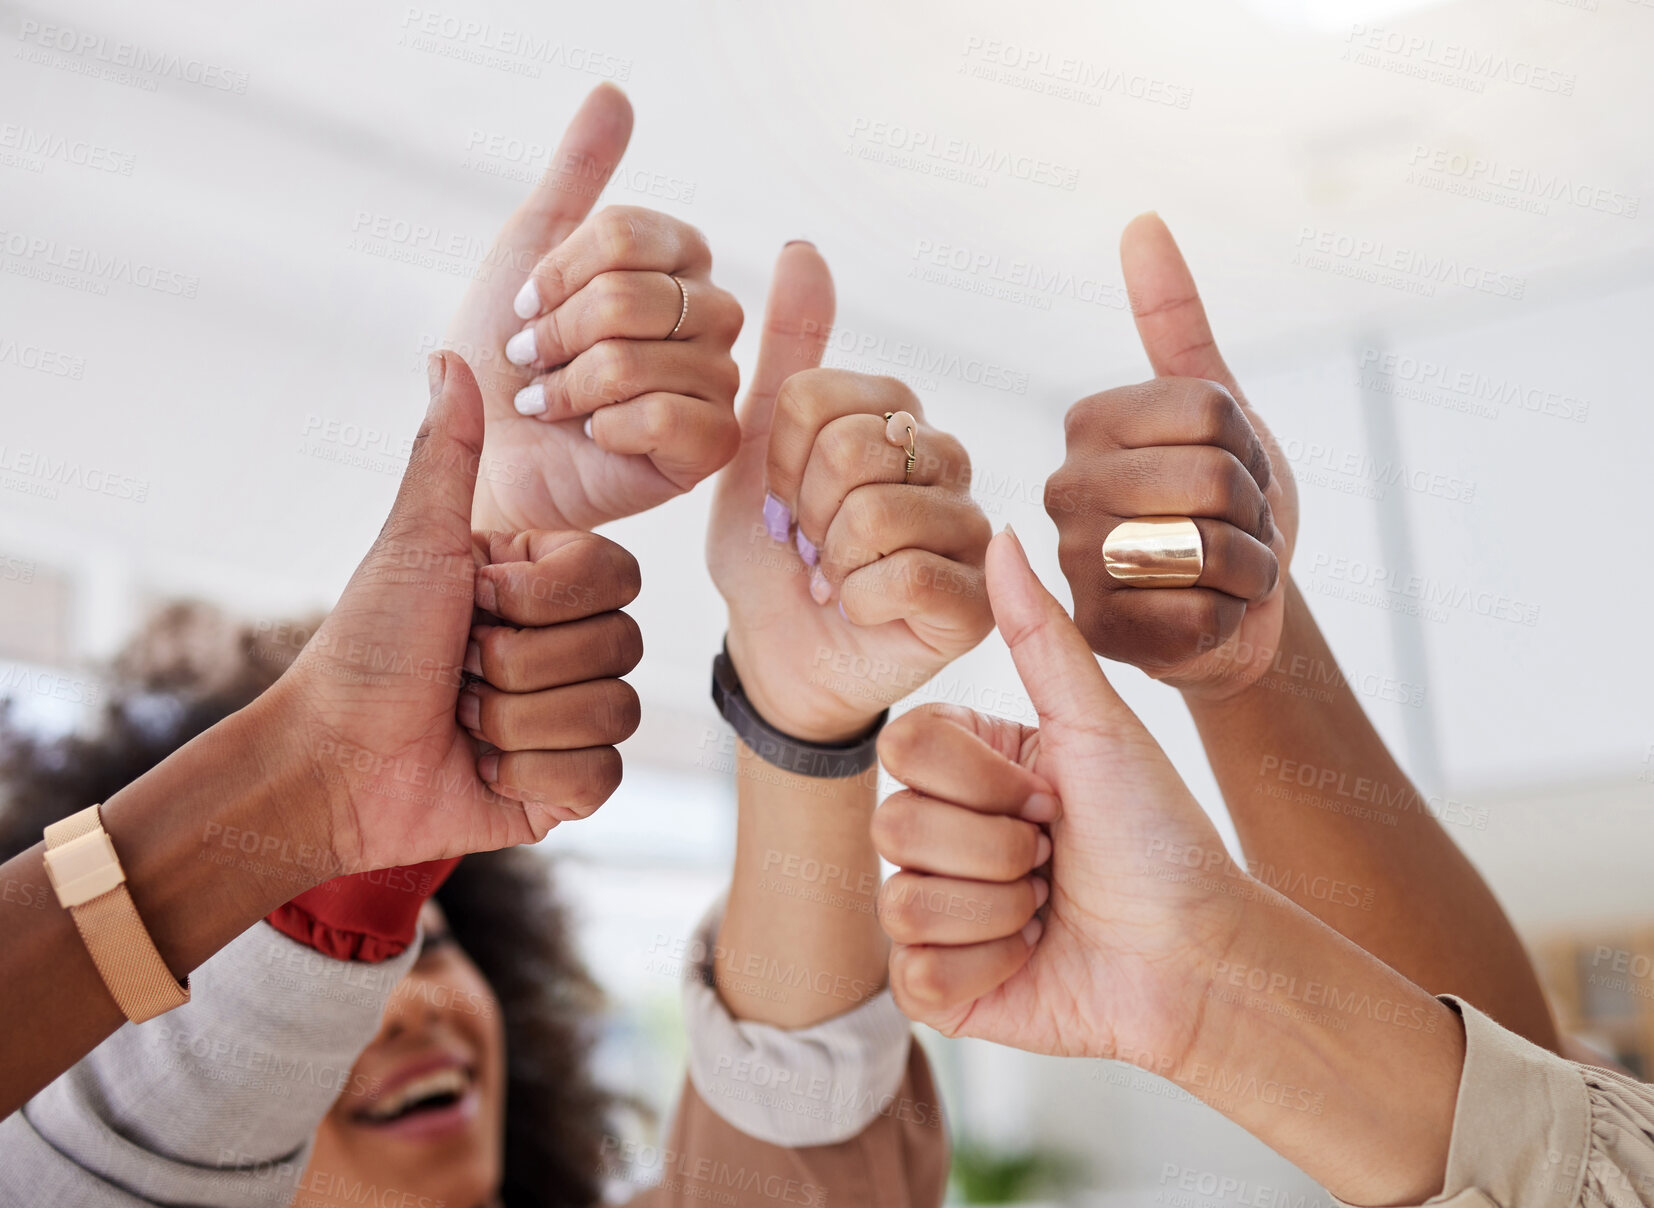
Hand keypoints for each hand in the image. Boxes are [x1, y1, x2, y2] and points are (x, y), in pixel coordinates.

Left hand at [268, 352, 641, 873]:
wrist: (333, 762)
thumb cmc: (367, 646)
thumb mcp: (413, 542)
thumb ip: (448, 453)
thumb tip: (450, 354)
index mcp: (545, 584)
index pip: (617, 576)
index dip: (542, 597)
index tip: (473, 601)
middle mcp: (570, 644)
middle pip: (621, 644)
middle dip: (518, 665)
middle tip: (456, 669)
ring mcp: (575, 717)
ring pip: (614, 711)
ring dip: (516, 722)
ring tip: (462, 722)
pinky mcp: (570, 786)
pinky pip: (601, 774)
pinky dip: (532, 775)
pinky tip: (484, 769)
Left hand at [448, 83, 743, 533]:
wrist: (488, 459)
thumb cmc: (507, 364)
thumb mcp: (530, 254)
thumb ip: (576, 176)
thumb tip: (614, 93)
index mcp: (678, 266)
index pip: (636, 234)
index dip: (565, 269)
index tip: (526, 304)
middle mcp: (709, 320)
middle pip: (643, 296)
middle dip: (564, 334)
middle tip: (532, 363)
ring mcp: (716, 385)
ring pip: (651, 359)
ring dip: (576, 384)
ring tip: (552, 402)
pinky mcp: (710, 449)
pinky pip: (674, 416)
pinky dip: (612, 424)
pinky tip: (594, 435)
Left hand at [706, 243, 992, 741]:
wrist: (776, 653)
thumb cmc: (771, 555)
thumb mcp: (755, 449)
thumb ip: (786, 353)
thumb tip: (803, 247)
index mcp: (895, 415)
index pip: (817, 398)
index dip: (778, 459)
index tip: (781, 497)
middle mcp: (945, 462)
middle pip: (851, 449)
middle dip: (804, 511)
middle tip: (807, 543)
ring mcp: (970, 531)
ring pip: (880, 513)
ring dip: (831, 559)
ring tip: (832, 575)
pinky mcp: (978, 602)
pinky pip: (907, 577)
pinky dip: (857, 600)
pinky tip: (858, 608)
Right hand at [871, 528, 1244, 1064]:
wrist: (1197, 955)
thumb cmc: (1159, 836)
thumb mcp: (1100, 728)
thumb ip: (1039, 634)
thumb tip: (998, 533)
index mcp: (966, 766)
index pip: (906, 748)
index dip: (984, 778)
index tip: (1051, 793)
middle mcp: (938, 832)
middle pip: (895, 825)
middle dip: (999, 848)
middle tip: (1054, 856)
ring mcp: (933, 910)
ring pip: (903, 901)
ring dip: (999, 910)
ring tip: (1047, 908)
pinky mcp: (938, 988)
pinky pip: (916, 975)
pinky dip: (985, 969)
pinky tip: (1028, 958)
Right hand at [1044, 214, 1297, 698]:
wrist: (1239, 605)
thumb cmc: (1228, 505)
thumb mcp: (1220, 408)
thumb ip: (1175, 319)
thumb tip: (1142, 220)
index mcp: (1089, 423)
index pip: (1209, 411)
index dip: (1249, 446)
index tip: (1232, 466)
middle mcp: (1064, 489)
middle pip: (1211, 480)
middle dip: (1254, 510)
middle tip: (1235, 526)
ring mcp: (1076, 564)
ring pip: (1205, 549)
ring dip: (1248, 565)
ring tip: (1223, 569)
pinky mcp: (1100, 632)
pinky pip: (1196, 613)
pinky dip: (1229, 617)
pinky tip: (1208, 615)